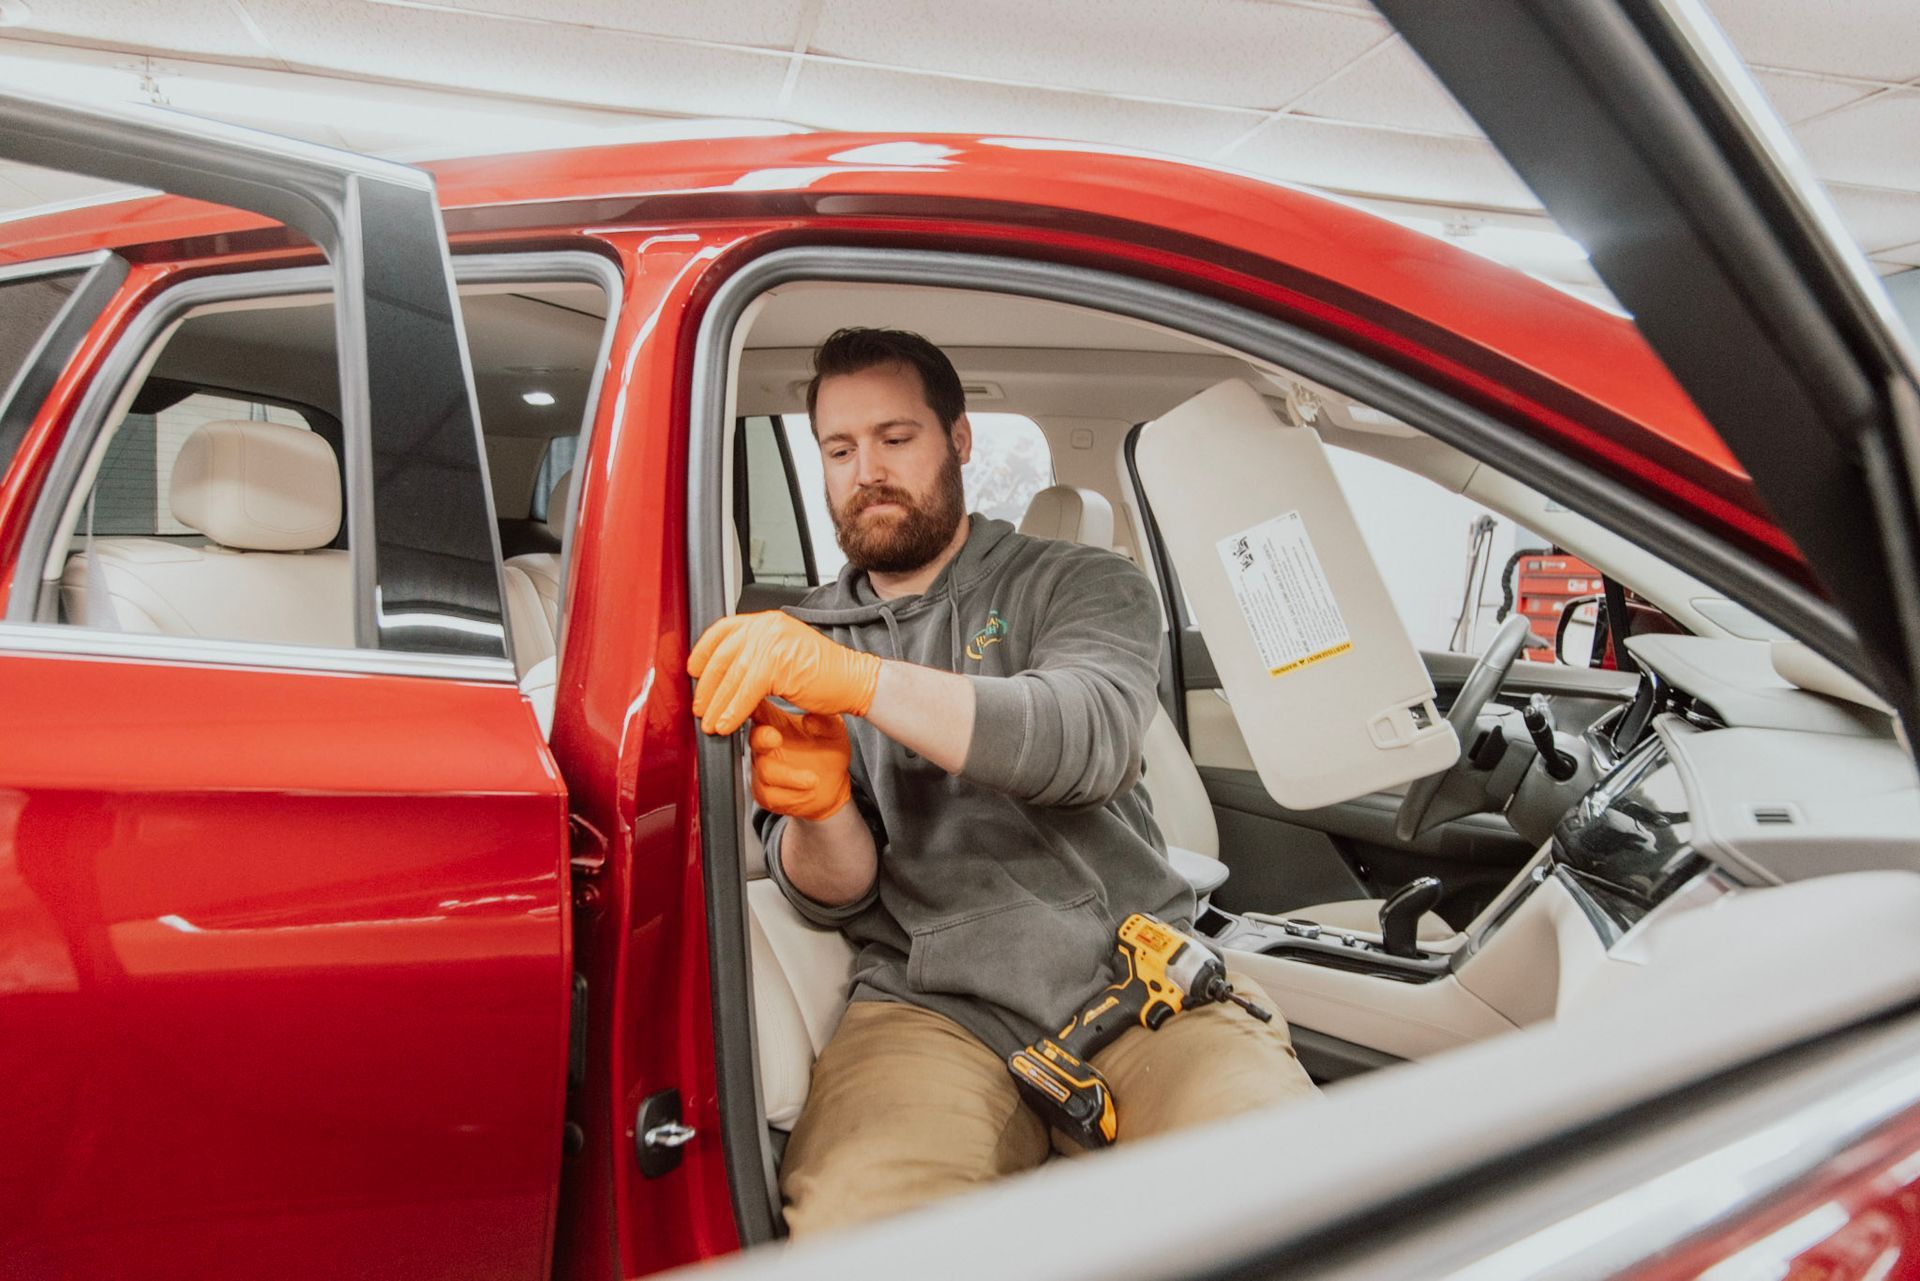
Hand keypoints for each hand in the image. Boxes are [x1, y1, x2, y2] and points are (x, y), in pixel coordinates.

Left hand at [688, 611, 880, 736]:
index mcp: (768, 621)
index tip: (694, 671)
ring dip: (718, 704)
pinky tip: (727, 724)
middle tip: (700, 707)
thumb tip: (725, 678)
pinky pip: (746, 691)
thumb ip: (756, 658)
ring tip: (712, 723)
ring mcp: (773, 642)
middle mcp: (768, 626)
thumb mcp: (784, 656)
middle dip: (707, 686)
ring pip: (732, 676)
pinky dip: (733, 711)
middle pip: (723, 655)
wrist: (855, 681)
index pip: (723, 630)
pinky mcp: (778, 664)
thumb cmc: (825, 674)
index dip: (704, 652)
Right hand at [747, 702, 852, 821]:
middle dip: (763, 739)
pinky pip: (770, 795)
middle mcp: (766, 745)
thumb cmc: (829, 752)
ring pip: (765, 771)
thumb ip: (824, 723)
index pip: (759, 710)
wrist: (833, 786)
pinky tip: (808, 791)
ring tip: (813, 779)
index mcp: (776, 723)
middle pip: (754, 739)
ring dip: (790, 776)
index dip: (755, 708)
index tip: (765, 707)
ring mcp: (763, 769)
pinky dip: (792, 795)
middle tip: (775, 738)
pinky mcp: (765, 793)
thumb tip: (810, 720)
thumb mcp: (834, 732)